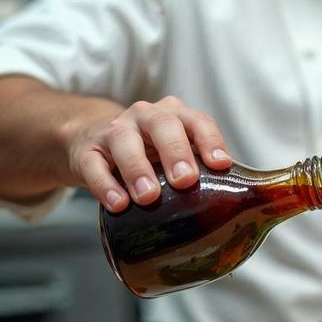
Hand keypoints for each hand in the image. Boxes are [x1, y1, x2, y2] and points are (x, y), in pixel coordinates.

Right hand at [62, 95, 231, 211]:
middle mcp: (145, 116)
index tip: (221, 165)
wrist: (91, 142)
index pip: (197, 121)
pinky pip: (94, 166)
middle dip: (176, 152)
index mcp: (174, 116)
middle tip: (185, 180)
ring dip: (138, 170)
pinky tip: (118, 205)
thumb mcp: (172, 155)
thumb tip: (234, 204)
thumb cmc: (146, 153)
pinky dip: (105, 186)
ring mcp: (114, 131)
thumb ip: (199, 171)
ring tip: (148, 197)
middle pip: (163, 125)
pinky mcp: (87, 152)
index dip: (210, 141)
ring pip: (125, 142)